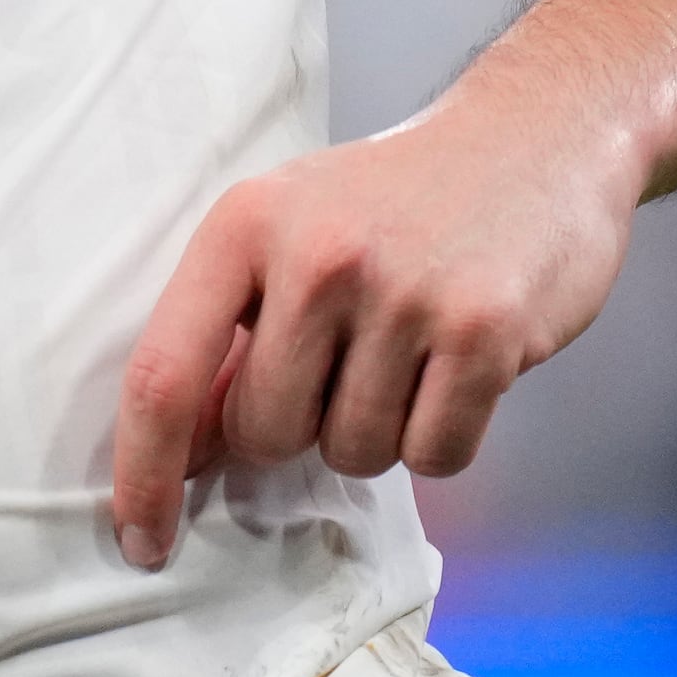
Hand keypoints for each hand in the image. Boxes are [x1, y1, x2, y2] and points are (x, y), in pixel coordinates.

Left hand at [106, 100, 637, 569]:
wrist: (536, 136)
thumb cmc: (394, 200)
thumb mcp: (286, 229)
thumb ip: (229, 330)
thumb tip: (181, 453)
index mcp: (243, 226)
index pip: (165, 375)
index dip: (144, 472)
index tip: (140, 541)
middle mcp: (316, 256)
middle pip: (265, 434)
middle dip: (300, 429)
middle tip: (346, 365)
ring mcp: (404, 293)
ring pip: (354, 452)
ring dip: (379, 429)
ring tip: (408, 349)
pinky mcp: (486, 330)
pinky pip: (435, 454)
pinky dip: (443, 436)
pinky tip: (458, 367)